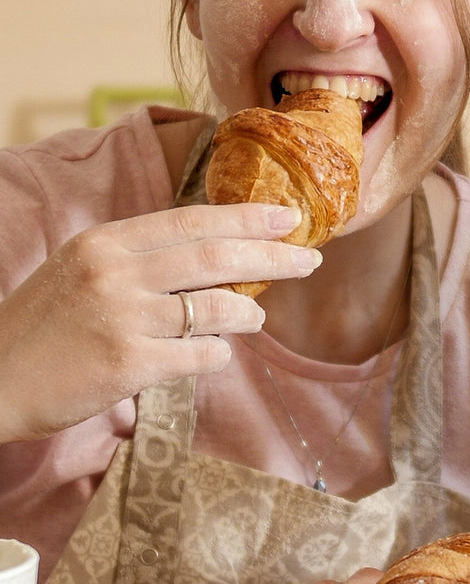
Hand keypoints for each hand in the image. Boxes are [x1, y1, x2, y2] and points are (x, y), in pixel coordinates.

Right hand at [0, 202, 320, 442]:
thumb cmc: (45, 327)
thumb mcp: (81, 271)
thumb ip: (140, 260)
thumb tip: (215, 255)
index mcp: (105, 243)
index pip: (192, 221)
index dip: (247, 219)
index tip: (288, 219)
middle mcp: (115, 273)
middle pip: (216, 257)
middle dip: (272, 257)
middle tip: (310, 260)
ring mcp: (122, 318)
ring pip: (217, 307)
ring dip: (249, 312)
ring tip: (256, 317)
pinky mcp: (128, 364)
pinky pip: (202, 355)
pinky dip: (220, 354)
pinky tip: (217, 354)